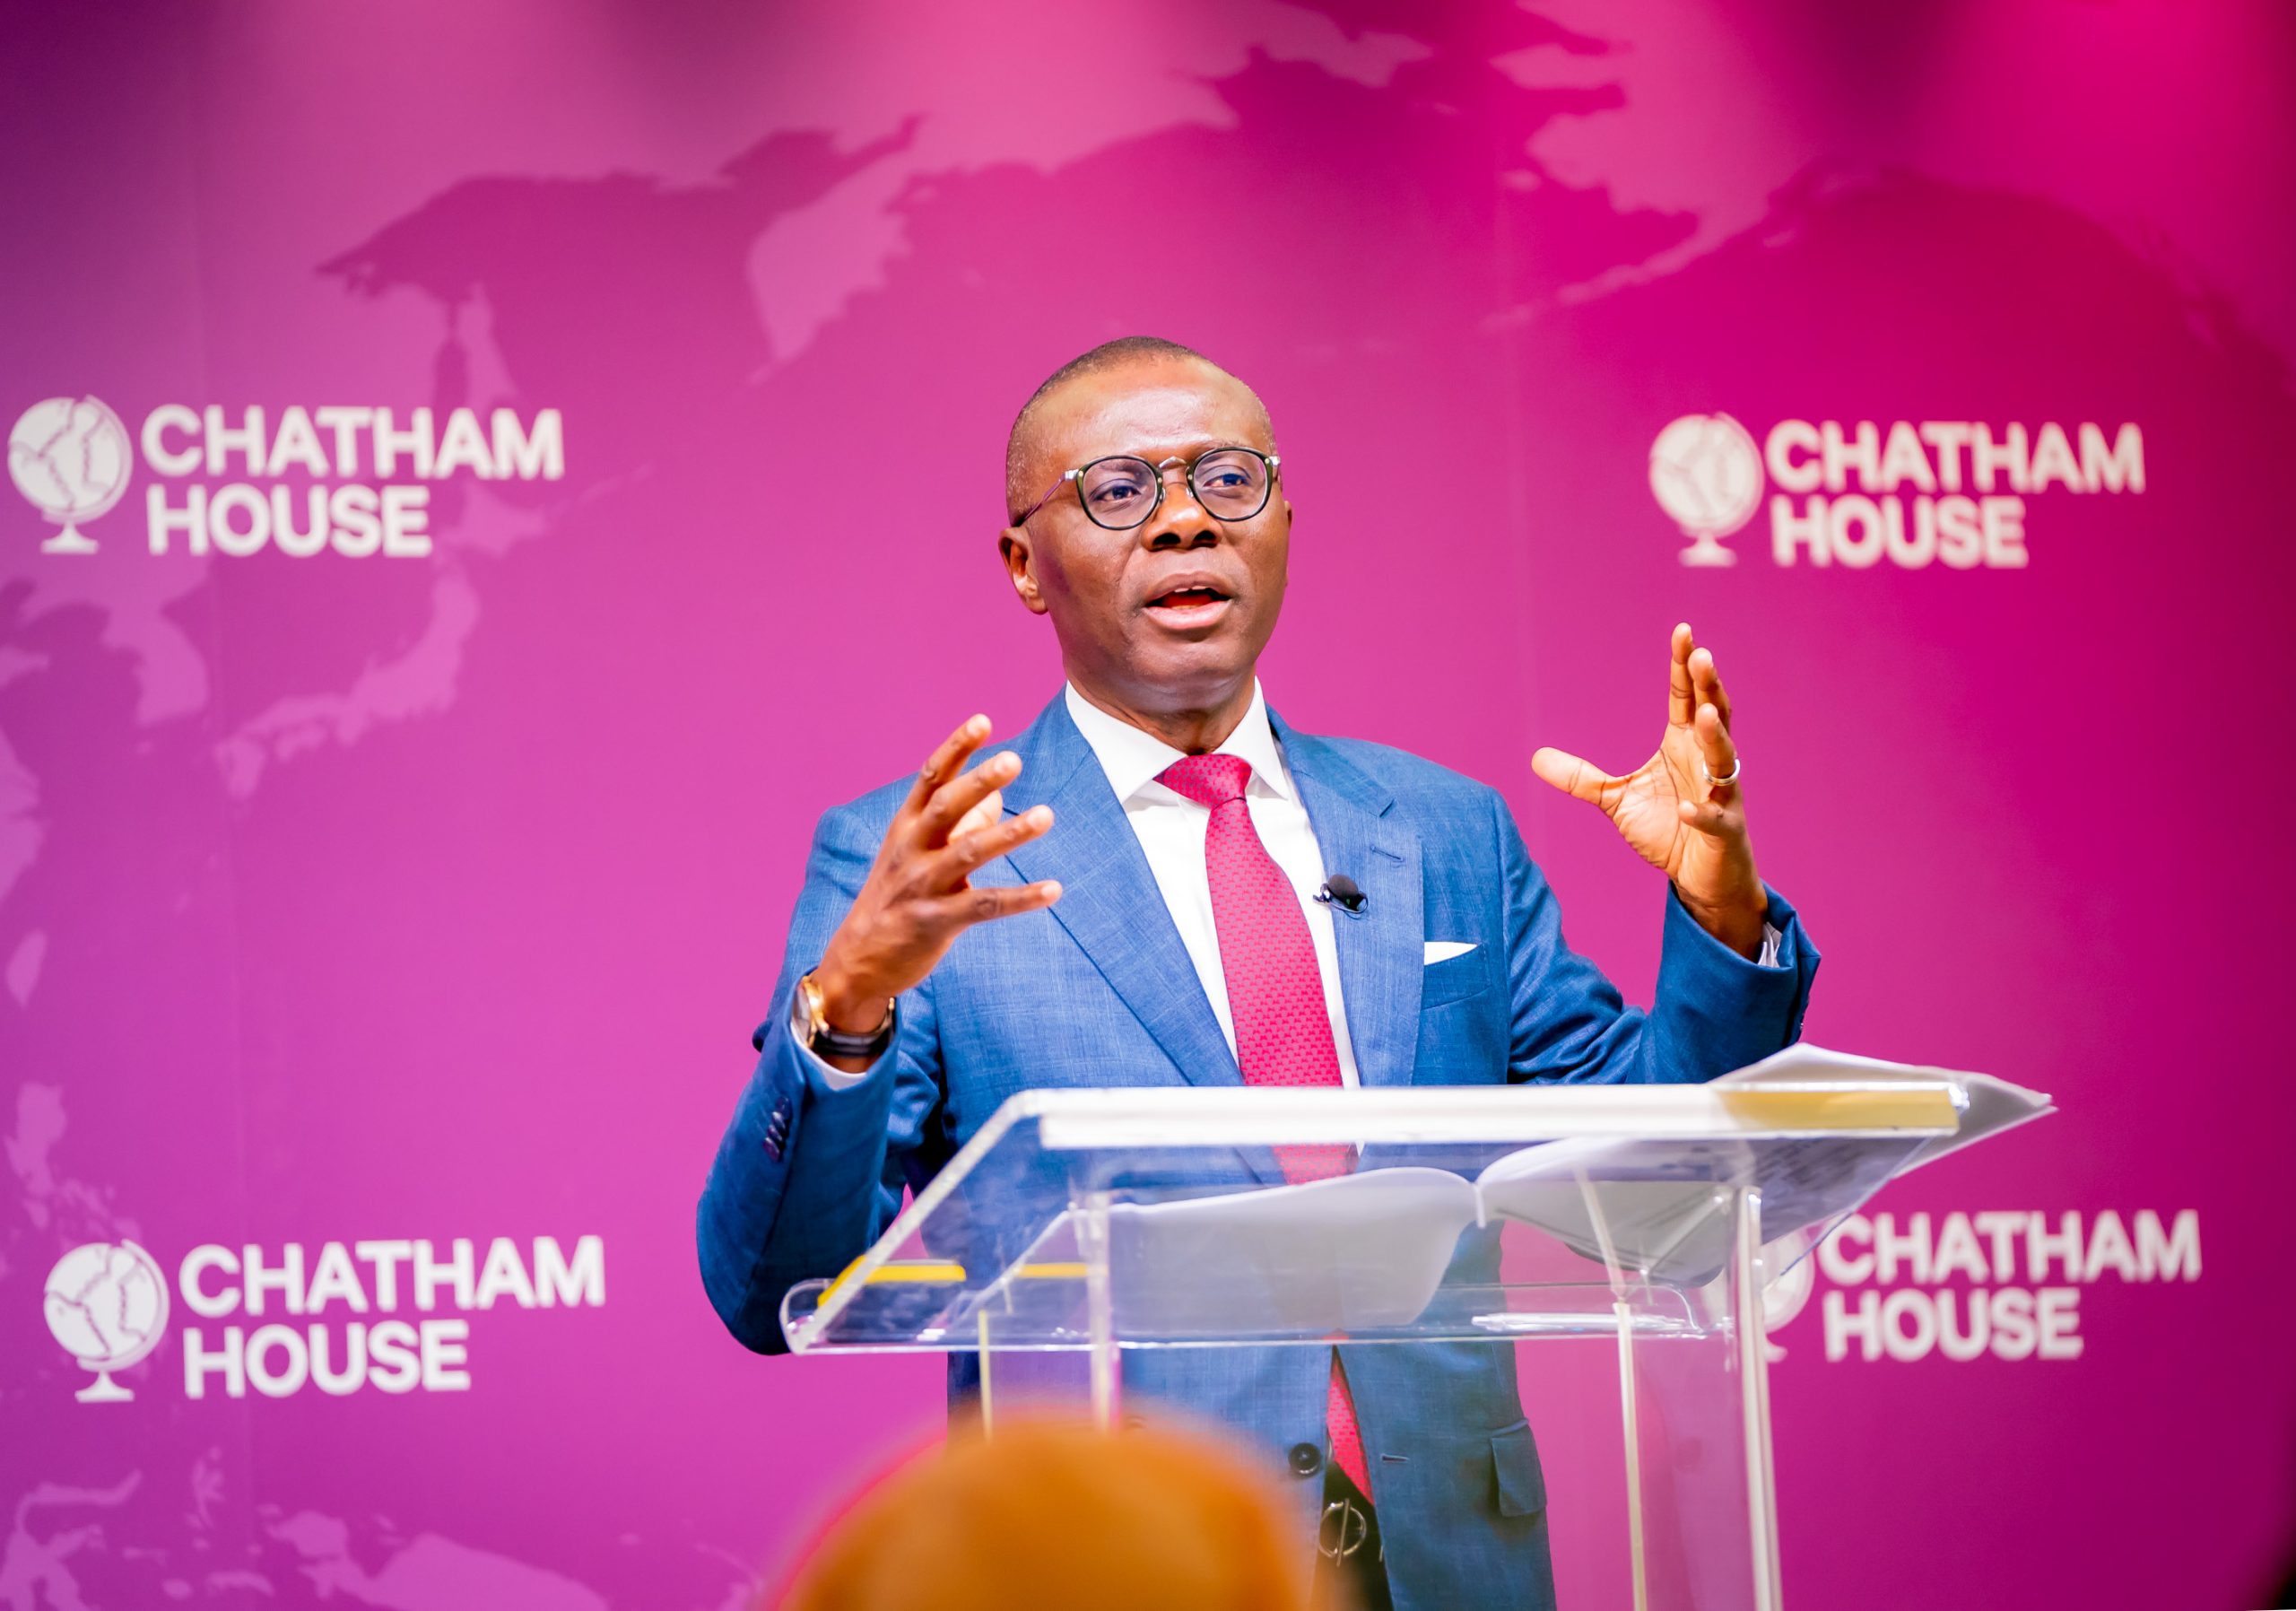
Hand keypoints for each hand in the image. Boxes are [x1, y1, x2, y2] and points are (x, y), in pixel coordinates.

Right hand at [812, 715, 1061, 1053]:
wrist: (858, 960)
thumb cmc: (897, 898)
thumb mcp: (917, 854)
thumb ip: (957, 824)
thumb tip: (996, 796)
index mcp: (905, 827)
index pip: (931, 777)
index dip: (956, 748)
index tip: (984, 721)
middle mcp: (911, 850)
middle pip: (946, 807)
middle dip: (978, 781)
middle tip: (1013, 760)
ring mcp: (922, 886)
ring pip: (968, 852)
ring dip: (1009, 833)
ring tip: (1046, 815)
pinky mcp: (936, 921)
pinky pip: (985, 905)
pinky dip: (1021, 898)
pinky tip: (1054, 889)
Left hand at [1531, 623, 1766, 957]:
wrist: (1699, 878)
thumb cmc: (1667, 829)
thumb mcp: (1616, 799)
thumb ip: (1582, 777)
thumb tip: (1535, 757)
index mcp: (1683, 746)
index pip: (1686, 697)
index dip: (1685, 667)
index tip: (1684, 632)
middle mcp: (1706, 763)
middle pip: (1714, 715)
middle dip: (1709, 687)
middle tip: (1703, 656)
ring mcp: (1720, 796)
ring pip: (1724, 761)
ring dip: (1716, 739)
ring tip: (1706, 715)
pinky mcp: (1723, 832)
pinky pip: (1715, 819)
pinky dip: (1702, 813)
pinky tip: (1689, 808)